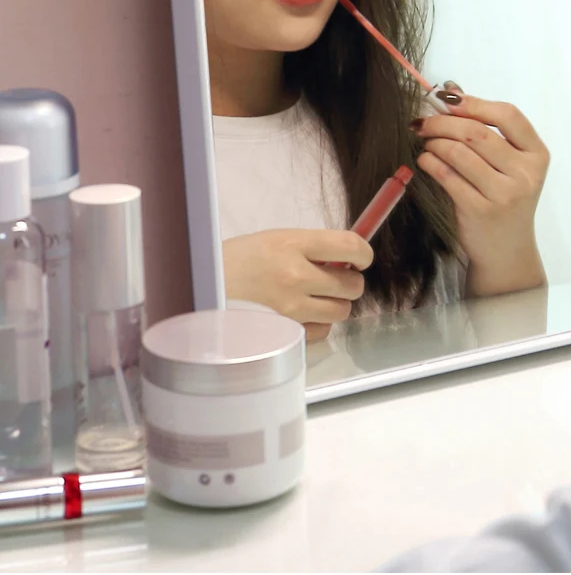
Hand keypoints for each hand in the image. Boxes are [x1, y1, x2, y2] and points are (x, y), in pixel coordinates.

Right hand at [223, 228, 372, 339]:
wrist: (202, 289)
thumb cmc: (240, 261)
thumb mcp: (275, 240)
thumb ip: (311, 247)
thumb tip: (348, 257)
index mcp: (292, 244)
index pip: (349, 246)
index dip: (364, 253)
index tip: (360, 258)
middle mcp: (295, 276)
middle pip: (352, 285)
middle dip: (349, 282)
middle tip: (334, 279)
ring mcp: (291, 309)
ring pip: (341, 311)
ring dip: (335, 304)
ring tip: (316, 297)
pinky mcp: (285, 334)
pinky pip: (321, 333)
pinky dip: (318, 325)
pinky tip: (302, 315)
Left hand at [412, 91, 548, 296]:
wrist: (507, 250)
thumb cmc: (505, 198)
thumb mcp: (509, 165)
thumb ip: (487, 128)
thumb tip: (452, 89)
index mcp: (537, 154)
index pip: (508, 115)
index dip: (475, 103)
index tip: (448, 99)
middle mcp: (525, 173)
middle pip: (478, 133)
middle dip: (445, 122)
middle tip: (424, 121)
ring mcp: (504, 194)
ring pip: (460, 153)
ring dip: (435, 141)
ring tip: (425, 140)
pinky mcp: (480, 211)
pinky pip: (448, 177)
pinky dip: (431, 163)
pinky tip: (425, 159)